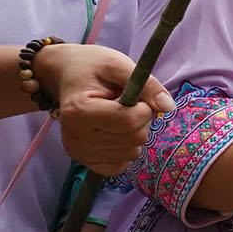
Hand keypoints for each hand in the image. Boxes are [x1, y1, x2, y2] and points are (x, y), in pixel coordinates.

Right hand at [46, 45, 174, 175]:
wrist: (64, 74)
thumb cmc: (91, 66)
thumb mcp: (119, 64)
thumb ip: (147, 84)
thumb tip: (168, 107)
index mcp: (80, 110)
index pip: (130, 121)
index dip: (144, 107)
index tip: (134, 95)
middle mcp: (75, 136)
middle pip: (134, 138)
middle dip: (141, 119)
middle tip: (124, 103)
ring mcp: (78, 151)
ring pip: (131, 153)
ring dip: (134, 133)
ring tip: (115, 114)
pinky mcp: (84, 160)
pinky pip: (120, 166)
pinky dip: (126, 150)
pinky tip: (115, 132)